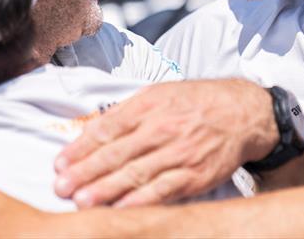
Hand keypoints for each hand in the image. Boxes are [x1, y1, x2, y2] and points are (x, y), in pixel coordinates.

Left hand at [54, 79, 277, 207]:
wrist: (243, 113)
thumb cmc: (196, 102)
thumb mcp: (160, 93)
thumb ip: (127, 112)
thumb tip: (93, 129)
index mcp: (149, 106)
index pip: (107, 128)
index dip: (81, 147)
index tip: (60, 162)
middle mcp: (162, 129)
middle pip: (116, 154)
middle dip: (85, 172)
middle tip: (61, 186)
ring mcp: (178, 154)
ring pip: (135, 175)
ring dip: (105, 190)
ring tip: (82, 202)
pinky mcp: (194, 176)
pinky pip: (162, 191)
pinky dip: (140, 201)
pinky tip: (120, 209)